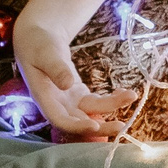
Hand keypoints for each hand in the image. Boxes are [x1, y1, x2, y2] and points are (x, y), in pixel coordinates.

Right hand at [12, 14, 118, 137]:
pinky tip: (124, 93)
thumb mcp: (45, 53)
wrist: (36, 40)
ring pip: (91, 112)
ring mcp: (69, 101)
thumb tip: (68, 85)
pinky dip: (110, 100)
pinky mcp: (78, 95)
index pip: (60, 120)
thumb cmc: (37, 44)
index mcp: (44, 98)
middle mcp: (57, 104)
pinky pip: (96, 102)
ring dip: (111, 108)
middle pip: (79, 122)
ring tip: (131, 96)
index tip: (94, 126)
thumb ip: (56, 68)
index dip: (77, 126)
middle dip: (100, 127)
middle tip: (120, 126)